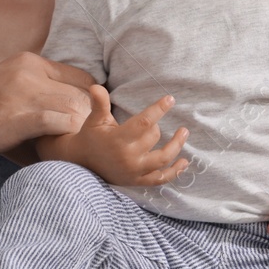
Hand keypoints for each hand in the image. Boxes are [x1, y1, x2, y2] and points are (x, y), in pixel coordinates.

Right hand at [0, 52, 94, 162]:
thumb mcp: (9, 91)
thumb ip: (39, 99)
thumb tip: (71, 128)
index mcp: (32, 63)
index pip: (84, 79)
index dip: (89, 106)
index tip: (80, 129)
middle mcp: (32, 71)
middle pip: (87, 94)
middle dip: (89, 122)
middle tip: (78, 146)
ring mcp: (24, 92)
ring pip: (79, 108)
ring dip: (79, 134)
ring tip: (65, 152)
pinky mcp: (15, 115)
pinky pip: (61, 122)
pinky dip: (65, 140)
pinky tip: (52, 153)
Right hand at [41, 84, 189, 187]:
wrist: (83, 163)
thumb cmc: (92, 136)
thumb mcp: (95, 119)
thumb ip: (99, 103)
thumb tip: (96, 87)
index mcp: (118, 140)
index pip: (143, 123)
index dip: (158, 109)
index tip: (170, 99)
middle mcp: (128, 158)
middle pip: (153, 138)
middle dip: (157, 126)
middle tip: (154, 122)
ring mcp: (134, 172)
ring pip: (162, 159)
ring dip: (176, 146)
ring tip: (184, 132)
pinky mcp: (137, 181)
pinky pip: (160, 179)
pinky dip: (174, 172)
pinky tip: (184, 162)